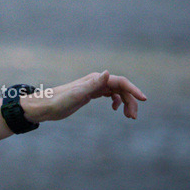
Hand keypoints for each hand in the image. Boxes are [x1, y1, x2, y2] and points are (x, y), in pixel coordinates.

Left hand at [23, 71, 146, 122]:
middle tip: (132, 117)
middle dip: (131, 101)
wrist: (45, 106)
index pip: (121, 82)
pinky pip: (109, 95)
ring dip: (126, 103)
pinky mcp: (90, 95)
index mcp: (95, 80)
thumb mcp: (77, 94)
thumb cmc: (59, 101)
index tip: (144, 100)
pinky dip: (116, 102)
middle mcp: (96, 81)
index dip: (134, 89)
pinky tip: (116, 110)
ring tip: (129, 117)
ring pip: (117, 93)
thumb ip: (93, 84)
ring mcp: (93, 88)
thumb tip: (108, 73)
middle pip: (121, 88)